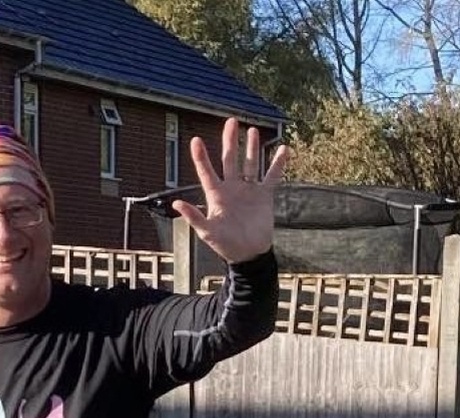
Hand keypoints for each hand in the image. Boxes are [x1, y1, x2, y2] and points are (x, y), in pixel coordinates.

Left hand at [172, 117, 288, 263]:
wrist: (248, 254)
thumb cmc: (225, 244)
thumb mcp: (207, 232)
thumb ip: (193, 217)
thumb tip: (176, 204)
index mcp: (216, 195)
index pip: (207, 172)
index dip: (201, 157)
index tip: (195, 139)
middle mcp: (232, 188)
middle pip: (230, 160)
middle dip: (230, 141)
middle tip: (231, 121)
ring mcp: (248, 190)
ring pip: (250, 164)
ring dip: (251, 148)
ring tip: (251, 131)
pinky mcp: (264, 195)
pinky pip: (272, 176)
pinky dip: (278, 164)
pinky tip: (283, 149)